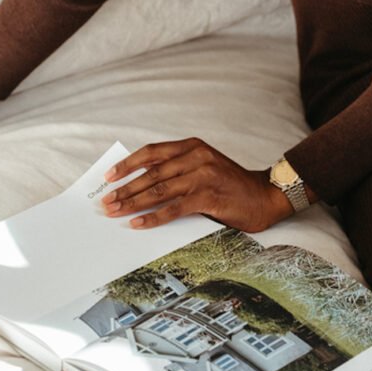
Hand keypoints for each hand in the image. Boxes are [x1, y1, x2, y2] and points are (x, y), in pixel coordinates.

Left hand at [101, 137, 295, 232]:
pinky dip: (153, 217)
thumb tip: (142, 185)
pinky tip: (138, 224)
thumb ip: (179, 169)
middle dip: (125, 189)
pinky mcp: (208, 196)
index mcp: (192, 146)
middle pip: (151, 173)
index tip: (109, 177)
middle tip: (106, 202)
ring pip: (159, 190)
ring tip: (116, 212)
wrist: (265, 195)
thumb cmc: (231, 185)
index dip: (128, 165)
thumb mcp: (204, 166)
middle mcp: (196, 156)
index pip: (151, 152)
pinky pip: (174, 208)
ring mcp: (202, 175)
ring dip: (133, 203)